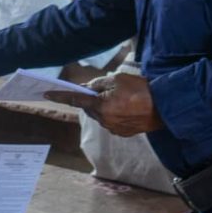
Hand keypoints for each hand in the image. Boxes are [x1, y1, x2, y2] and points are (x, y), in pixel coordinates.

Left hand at [45, 73, 163, 136]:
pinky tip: (126, 107)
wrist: (164, 107)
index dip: (60, 96)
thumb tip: (88, 88)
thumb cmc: (142, 90)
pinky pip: (110, 122)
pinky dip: (113, 114)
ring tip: (120, 97)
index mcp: (101, 106)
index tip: (46, 93)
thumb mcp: (118, 79)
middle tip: (104, 89)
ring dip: (103, 107)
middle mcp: (104, 120)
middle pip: (89, 108)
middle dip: (92, 99)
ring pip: (100, 115)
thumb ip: (99, 84)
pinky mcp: (122, 133)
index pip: (76, 99)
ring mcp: (113, 129)